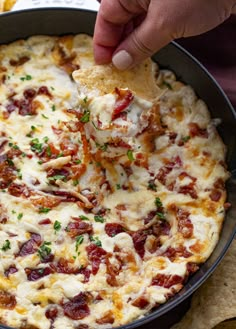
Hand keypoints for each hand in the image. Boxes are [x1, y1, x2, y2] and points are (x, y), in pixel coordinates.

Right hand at [93, 0, 235, 69]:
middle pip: (118, 19)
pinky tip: (145, 52)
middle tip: (117, 68)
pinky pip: (149, 23)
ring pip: (134, 23)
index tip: (103, 64)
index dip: (103, 42)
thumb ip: (139, 45)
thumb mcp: (164, 24)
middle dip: (117, 45)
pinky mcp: (168, 4)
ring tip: (131, 64)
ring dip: (131, 44)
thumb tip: (120, 61)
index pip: (106, 17)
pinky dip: (145, 38)